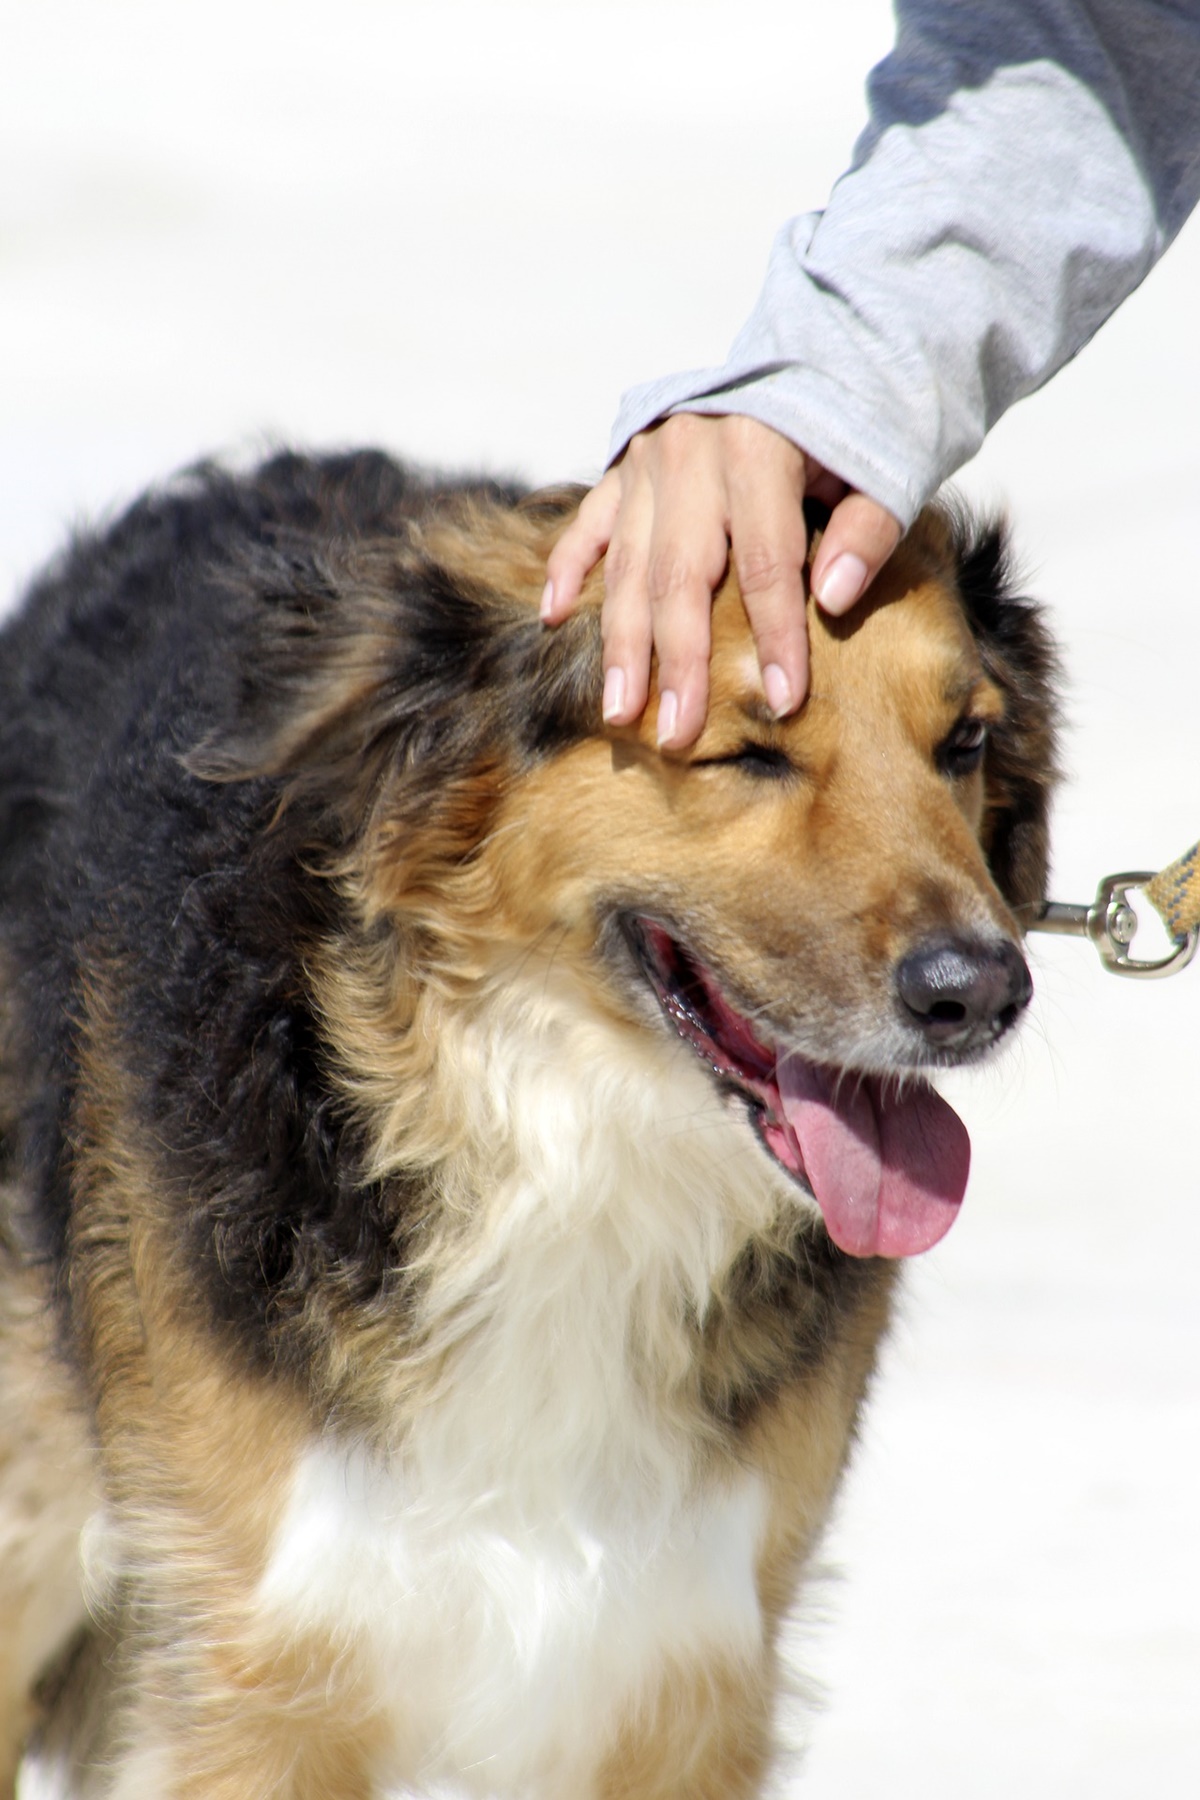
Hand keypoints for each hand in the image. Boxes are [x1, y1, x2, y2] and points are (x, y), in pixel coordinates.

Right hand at [542, 414, 901, 746]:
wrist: (812, 351)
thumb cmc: (853, 427)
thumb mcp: (881, 467)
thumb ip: (865, 530)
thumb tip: (832, 600)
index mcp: (759, 449)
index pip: (764, 563)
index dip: (776, 636)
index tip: (782, 701)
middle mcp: (692, 452)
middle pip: (681, 577)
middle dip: (678, 663)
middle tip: (675, 735)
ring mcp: (647, 459)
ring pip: (627, 565)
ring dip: (620, 643)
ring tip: (618, 712)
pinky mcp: (622, 462)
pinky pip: (587, 523)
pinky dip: (567, 569)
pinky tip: (553, 620)